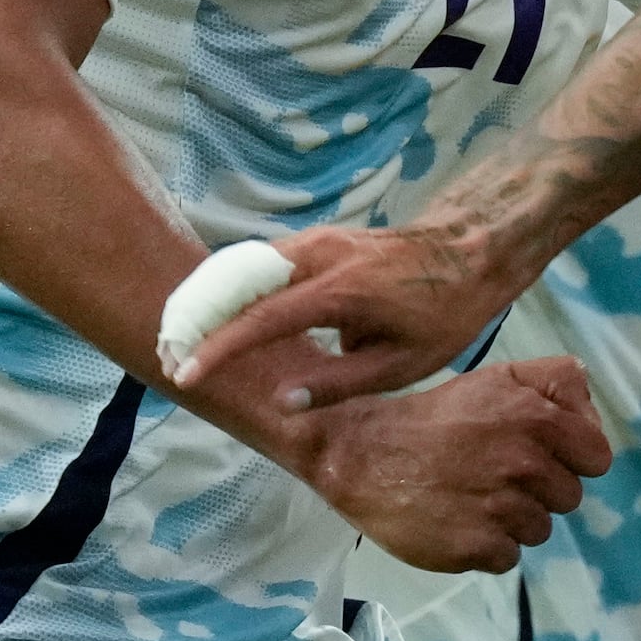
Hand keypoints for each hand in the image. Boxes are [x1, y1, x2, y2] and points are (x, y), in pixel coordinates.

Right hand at [175, 221, 524, 416]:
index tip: (185, 373)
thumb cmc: (444, 313)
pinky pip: (260, 262)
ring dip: (209, 303)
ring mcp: (316, 240)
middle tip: (168, 359)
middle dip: (195, 321)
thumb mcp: (404, 364)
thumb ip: (340, 383)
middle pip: (235, 285)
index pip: (262, 319)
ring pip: (242, 269)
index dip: (219, 348)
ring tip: (183, 343)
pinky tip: (218, 317)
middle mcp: (320, 255)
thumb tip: (283, 402)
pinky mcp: (316, 238)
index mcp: (342, 291)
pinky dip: (232, 288)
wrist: (472, 251)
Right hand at [293, 357, 611, 572]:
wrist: (360, 453)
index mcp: (535, 418)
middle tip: (493, 475)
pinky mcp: (475, 546)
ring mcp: (499, 508)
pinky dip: (486, 546)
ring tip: (471, 497)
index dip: (572, 460)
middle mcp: (523, 463)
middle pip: (568, 497)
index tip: (543, 457)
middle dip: (539, 490)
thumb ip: (554, 383)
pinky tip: (457, 521)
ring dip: (512, 519)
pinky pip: (508, 557)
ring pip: (539, 529)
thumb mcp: (496, 379)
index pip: (597, 458)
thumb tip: (590, 407)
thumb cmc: (435, 416)